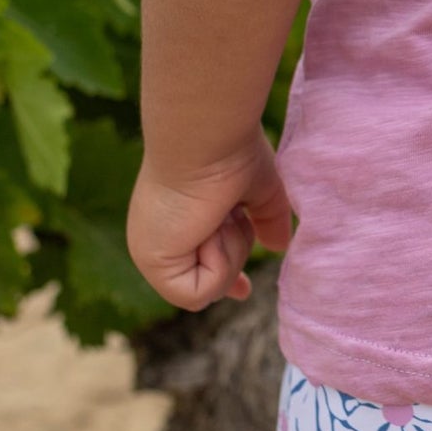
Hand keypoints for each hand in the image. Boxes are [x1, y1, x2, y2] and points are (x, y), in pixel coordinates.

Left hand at [127, 129, 293, 310]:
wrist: (207, 137)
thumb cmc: (230, 150)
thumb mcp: (259, 189)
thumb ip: (267, 218)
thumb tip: (278, 245)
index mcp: (176, 218)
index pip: (195, 264)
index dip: (223, 278)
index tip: (244, 290)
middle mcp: (159, 237)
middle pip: (212, 279)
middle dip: (236, 249)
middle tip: (230, 214)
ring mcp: (153, 252)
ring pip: (208, 289)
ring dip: (229, 252)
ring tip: (219, 215)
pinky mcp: (154, 263)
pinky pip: (197, 293)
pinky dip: (218, 264)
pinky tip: (210, 229)